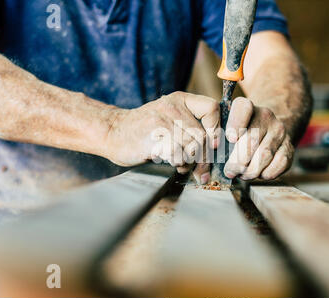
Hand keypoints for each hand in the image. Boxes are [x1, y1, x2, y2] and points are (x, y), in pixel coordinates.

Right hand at [104, 92, 219, 182]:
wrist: (112, 132)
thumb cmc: (144, 129)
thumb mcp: (169, 117)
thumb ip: (190, 127)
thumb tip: (214, 150)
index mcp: (179, 100)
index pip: (211, 108)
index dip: (216, 128)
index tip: (213, 143)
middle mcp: (173, 107)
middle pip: (202, 136)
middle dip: (202, 156)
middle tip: (196, 166)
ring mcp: (163, 121)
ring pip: (191, 147)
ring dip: (189, 161)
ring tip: (180, 162)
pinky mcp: (155, 137)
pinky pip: (177, 154)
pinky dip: (177, 162)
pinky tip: (170, 161)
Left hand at [224, 97, 293, 179]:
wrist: (267, 127)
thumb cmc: (239, 131)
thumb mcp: (226, 125)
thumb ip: (218, 135)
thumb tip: (211, 154)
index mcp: (247, 107)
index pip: (243, 109)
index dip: (236, 125)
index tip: (230, 139)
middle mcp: (266, 116)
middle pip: (252, 140)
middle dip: (238, 161)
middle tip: (230, 171)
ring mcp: (279, 132)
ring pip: (264, 155)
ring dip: (251, 170)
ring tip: (242, 174)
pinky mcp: (288, 147)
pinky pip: (279, 164)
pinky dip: (266, 173)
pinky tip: (258, 173)